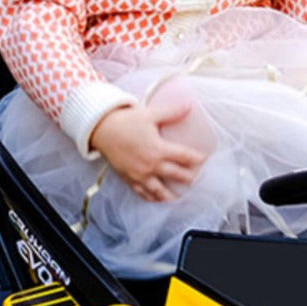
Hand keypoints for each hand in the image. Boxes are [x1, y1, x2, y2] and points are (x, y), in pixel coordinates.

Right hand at [90, 100, 204, 202]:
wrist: (101, 130)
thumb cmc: (126, 121)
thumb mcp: (151, 114)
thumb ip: (172, 112)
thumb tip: (189, 105)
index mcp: (159, 149)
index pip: (185, 157)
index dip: (197, 159)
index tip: (205, 160)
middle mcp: (151, 165)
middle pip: (177, 175)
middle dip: (189, 178)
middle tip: (198, 181)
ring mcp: (140, 174)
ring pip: (160, 190)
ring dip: (171, 196)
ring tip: (179, 199)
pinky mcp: (129, 178)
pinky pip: (142, 193)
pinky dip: (151, 198)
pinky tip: (156, 200)